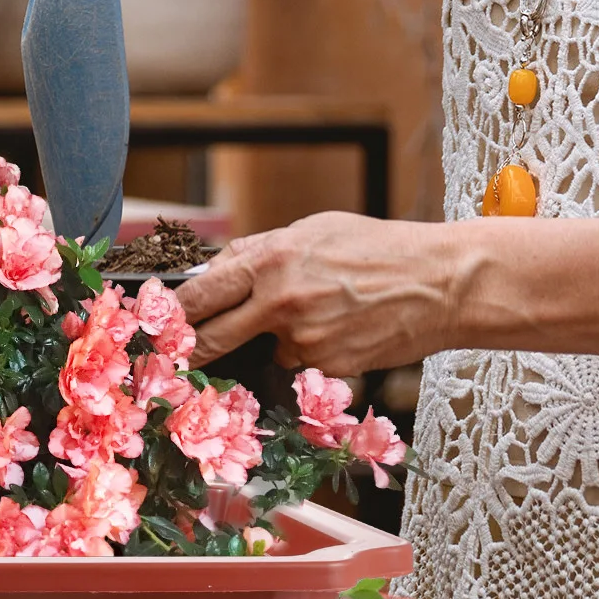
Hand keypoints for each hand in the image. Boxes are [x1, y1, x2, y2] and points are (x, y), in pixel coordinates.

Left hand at [176, 213, 462, 373]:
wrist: (441, 284)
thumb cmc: (379, 249)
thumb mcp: (313, 231)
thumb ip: (260, 251)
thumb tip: (216, 271)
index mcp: (271, 260)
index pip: (199, 295)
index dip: (173, 314)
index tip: (157, 325)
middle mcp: (279, 303)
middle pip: (211, 338)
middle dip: (191, 349)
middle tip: (178, 354)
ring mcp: (302, 340)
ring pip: (263, 350)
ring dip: (274, 340)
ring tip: (322, 312)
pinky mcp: (326, 367)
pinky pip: (300, 363)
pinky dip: (310, 351)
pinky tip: (343, 328)